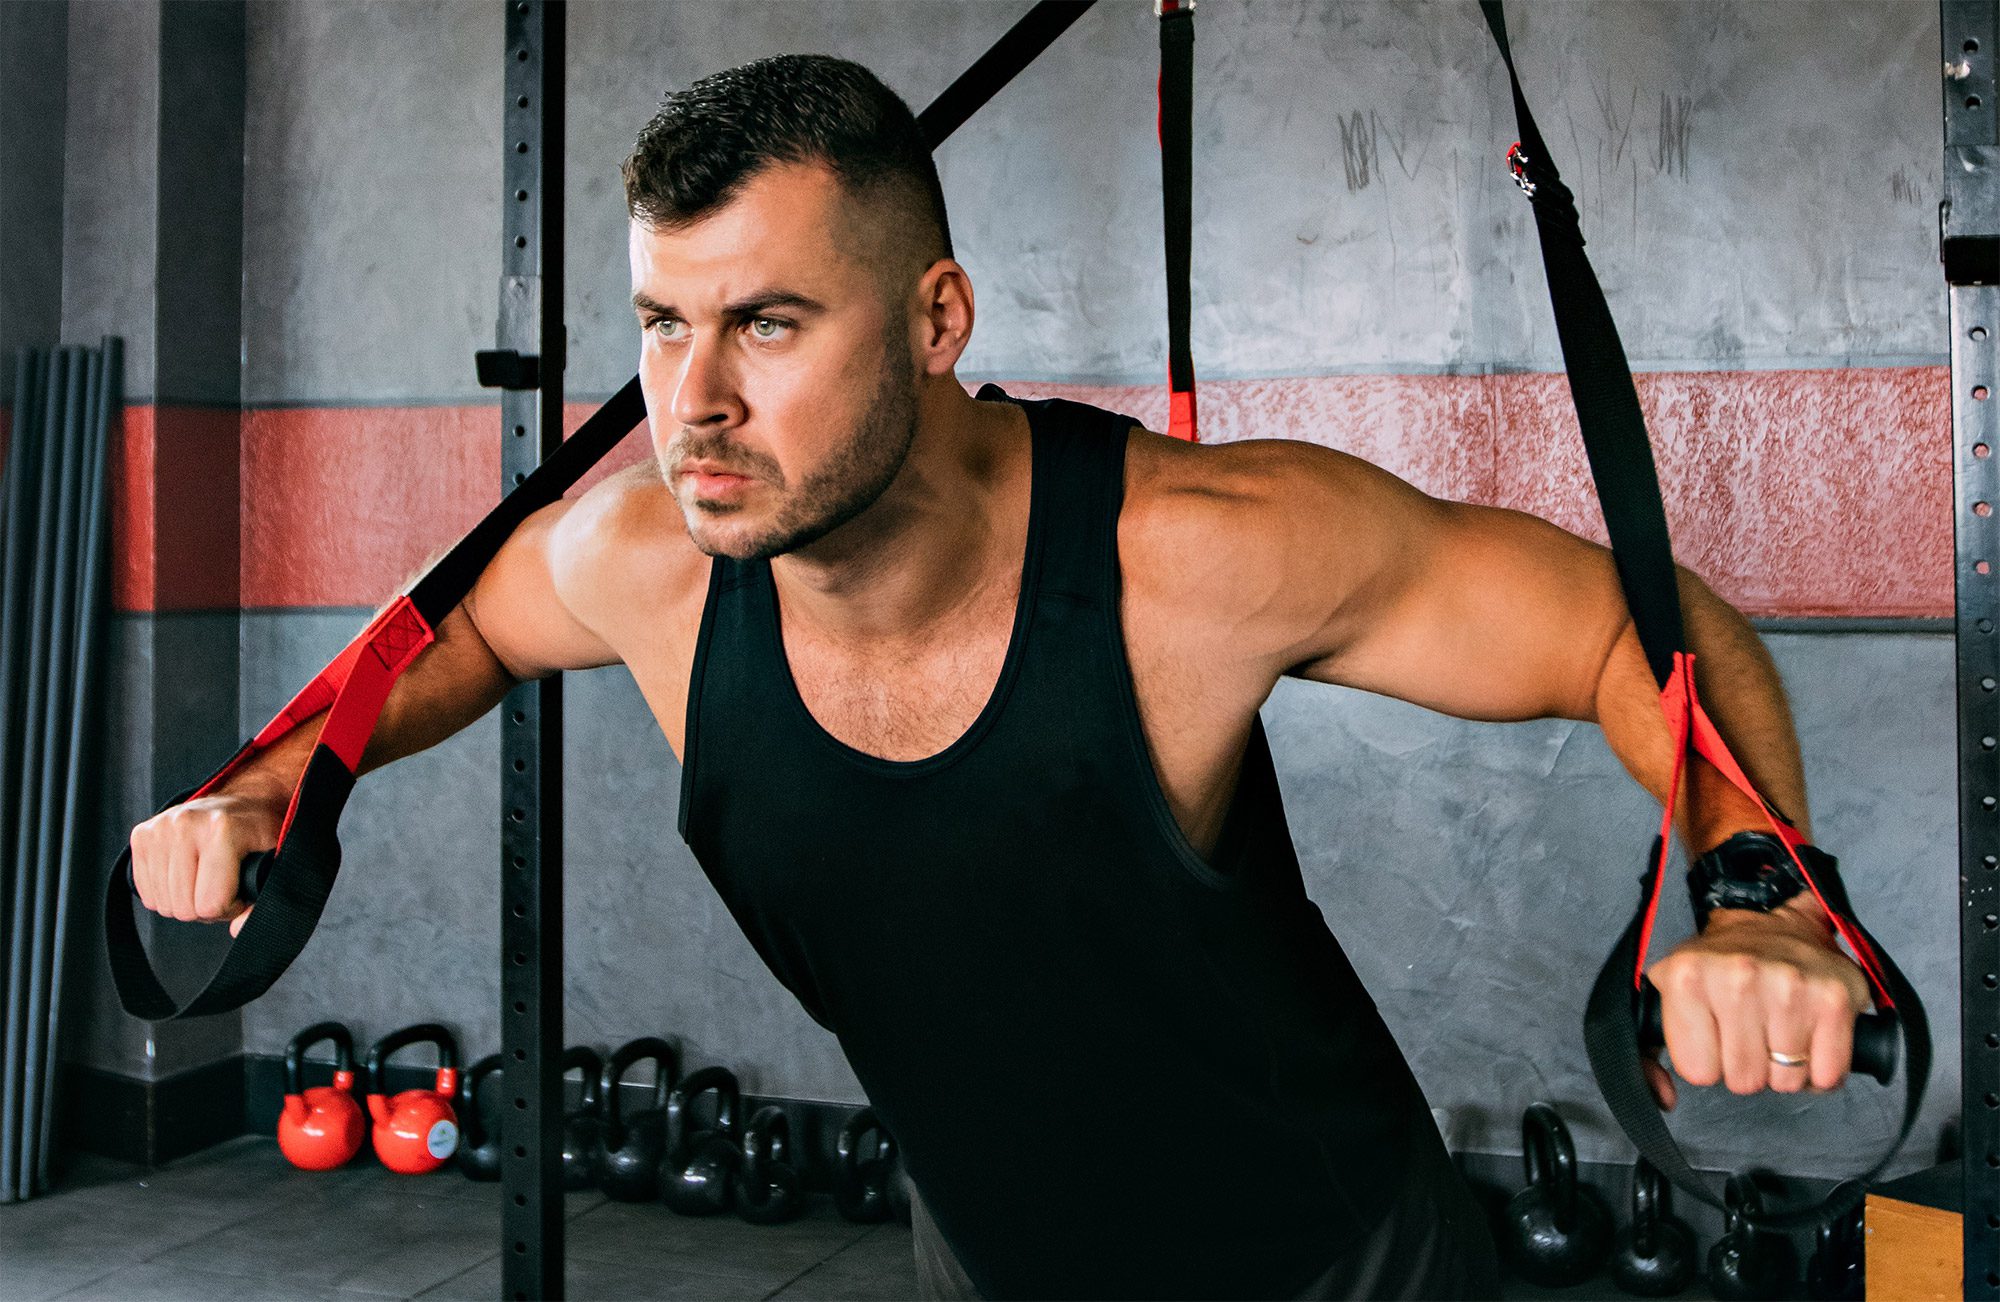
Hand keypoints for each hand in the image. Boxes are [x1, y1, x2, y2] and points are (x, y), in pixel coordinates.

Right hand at [127, 783, 285, 938]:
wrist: (245, 800)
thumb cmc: (262, 834)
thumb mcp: (277, 863)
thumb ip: (264, 901)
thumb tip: (237, 930)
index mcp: (222, 829)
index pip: (210, 903)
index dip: (230, 908)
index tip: (241, 892)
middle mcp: (185, 824)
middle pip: (184, 908)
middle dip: (207, 907)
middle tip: (224, 886)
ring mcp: (160, 828)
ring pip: (163, 905)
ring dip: (187, 902)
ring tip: (207, 879)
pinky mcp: (142, 834)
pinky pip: (146, 893)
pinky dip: (168, 894)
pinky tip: (188, 874)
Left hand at [1641, 897, 1871, 1108]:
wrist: (1771, 921)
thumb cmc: (1717, 966)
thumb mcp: (1665, 995)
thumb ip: (1647, 1054)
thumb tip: (1664, 1099)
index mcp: (1688, 977)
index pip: (1699, 1073)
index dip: (1710, 1062)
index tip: (1716, 1034)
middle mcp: (1737, 977)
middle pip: (1744, 1080)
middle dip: (1748, 1066)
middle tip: (1750, 1030)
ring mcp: (1789, 986)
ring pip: (1787, 1081)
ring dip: (1786, 1067)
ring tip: (1778, 1028)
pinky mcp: (1834, 998)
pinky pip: (1828, 1076)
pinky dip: (1821, 1068)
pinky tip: (1808, 1036)